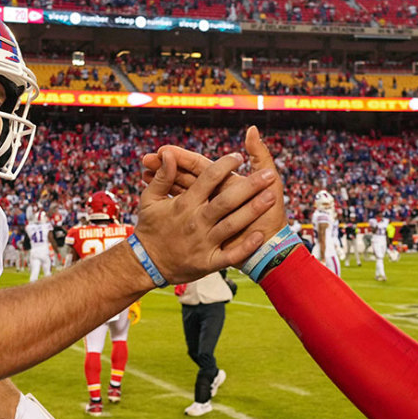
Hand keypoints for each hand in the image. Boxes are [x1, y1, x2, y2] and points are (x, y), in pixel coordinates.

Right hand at [136, 134, 278, 282]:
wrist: (146, 264)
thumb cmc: (150, 228)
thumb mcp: (149, 200)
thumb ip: (162, 177)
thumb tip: (168, 153)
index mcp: (184, 204)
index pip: (208, 178)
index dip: (224, 165)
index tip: (238, 156)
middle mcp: (196, 222)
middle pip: (226, 200)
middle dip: (249, 186)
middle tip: (268, 175)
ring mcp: (204, 243)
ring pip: (232, 225)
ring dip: (252, 210)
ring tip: (272, 197)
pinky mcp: (208, 263)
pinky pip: (230, 255)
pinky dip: (246, 246)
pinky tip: (261, 235)